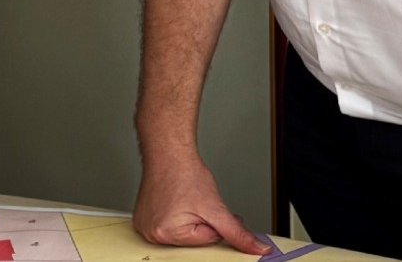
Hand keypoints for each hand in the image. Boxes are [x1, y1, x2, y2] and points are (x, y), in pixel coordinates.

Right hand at [133, 154, 268, 253]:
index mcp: (166, 234)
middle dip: (202, 225)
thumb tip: (256, 248)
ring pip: (183, 234)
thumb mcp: (216, 208)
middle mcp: (152, 234)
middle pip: (193, 242)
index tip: (211, 211)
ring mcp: (146, 226)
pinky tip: (176, 202)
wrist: (169, 154)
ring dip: (190, 221)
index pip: (206, 243)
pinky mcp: (144, 219)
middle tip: (198, 204)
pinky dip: (177, 217)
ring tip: (186, 201)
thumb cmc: (185, 174)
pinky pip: (170, 226)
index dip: (215, 225)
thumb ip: (237, 232)